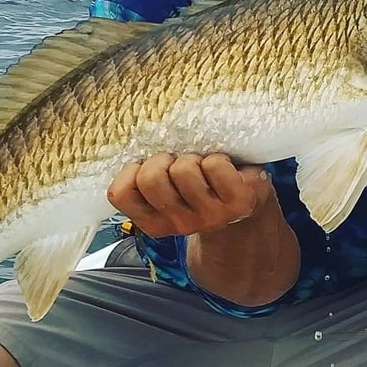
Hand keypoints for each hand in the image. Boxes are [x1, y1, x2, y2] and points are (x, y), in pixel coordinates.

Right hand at [107, 152, 271, 237]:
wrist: (246, 211)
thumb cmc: (199, 190)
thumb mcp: (165, 191)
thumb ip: (143, 178)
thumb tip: (132, 142)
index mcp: (155, 223)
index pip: (120, 193)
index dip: (133, 171)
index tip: (151, 169)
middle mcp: (180, 224)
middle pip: (151, 178)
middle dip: (162, 160)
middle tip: (177, 164)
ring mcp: (211, 216)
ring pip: (183, 169)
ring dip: (192, 158)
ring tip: (203, 167)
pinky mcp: (239, 201)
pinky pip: (214, 166)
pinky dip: (219, 158)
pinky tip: (225, 169)